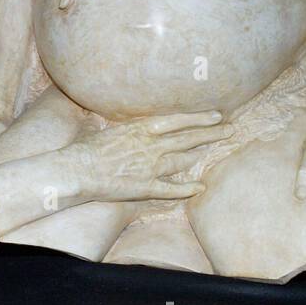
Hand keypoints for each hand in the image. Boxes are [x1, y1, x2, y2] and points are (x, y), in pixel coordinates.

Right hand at [66, 110, 232, 202]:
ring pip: (182, 160)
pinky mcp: (144, 187)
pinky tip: (200, 188)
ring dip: (200, 156)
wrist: (76, 170)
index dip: (199, 118)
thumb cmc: (85, 148)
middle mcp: (150, 145)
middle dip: (210, 134)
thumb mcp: (108, 130)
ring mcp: (150, 167)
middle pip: (187, 139)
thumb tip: (129, 125)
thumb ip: (126, 129)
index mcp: (141, 128)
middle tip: (229, 130)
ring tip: (215, 151)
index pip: (178, 121)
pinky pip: (171, 189)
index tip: (216, 116)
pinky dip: (187, 189)